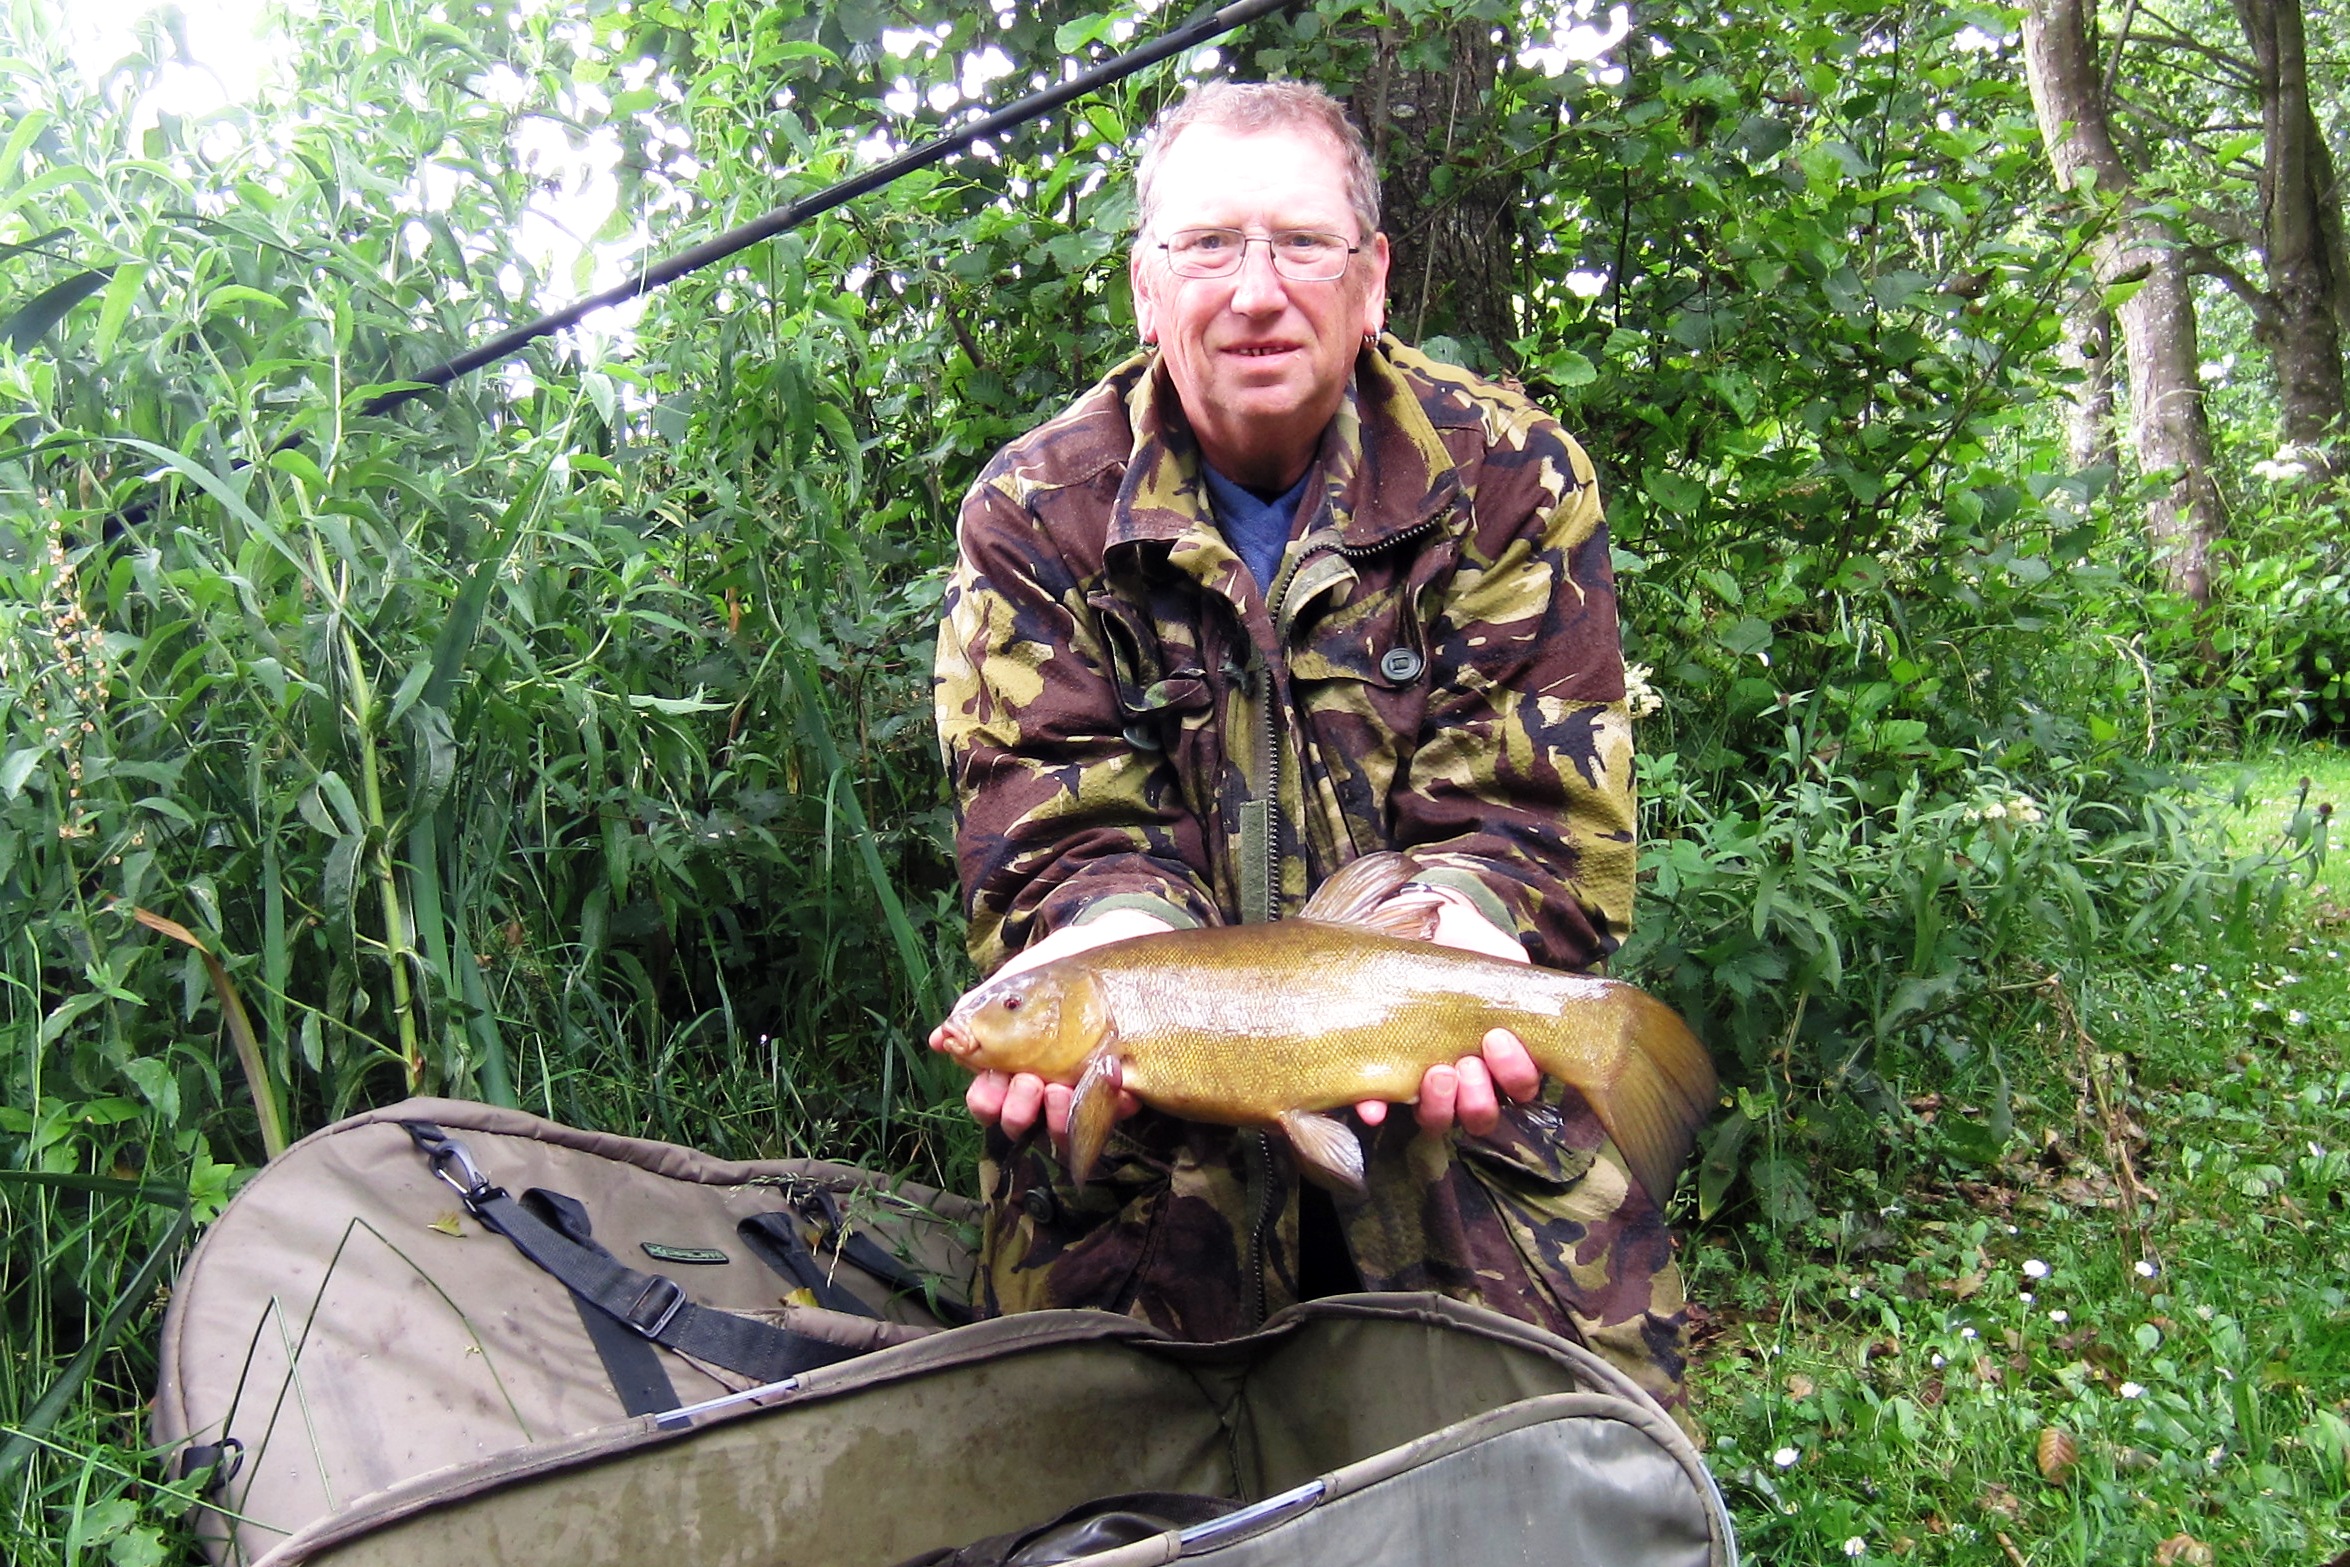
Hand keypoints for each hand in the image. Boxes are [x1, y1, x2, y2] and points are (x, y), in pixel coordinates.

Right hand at [926, 910, 1169, 1140]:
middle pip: (1019, 1122)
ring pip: (1061, 1129)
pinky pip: (1115, 1111)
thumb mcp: (1015, 983)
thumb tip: (939, 1039)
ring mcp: (1081, 1089)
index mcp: (1012, 1064)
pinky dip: (1111, 1102)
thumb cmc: (1056, 970)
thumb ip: (977, 1010)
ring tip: (1061, 1090)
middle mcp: (1043, 1084)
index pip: (989, 1100)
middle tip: (1028, 1083)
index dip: (986, 1101)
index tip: (994, 1084)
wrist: (1111, 944)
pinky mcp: (1120, 1087)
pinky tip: (1112, 1078)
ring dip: (1056, 1119)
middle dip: (1017, 1112)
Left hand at [1354, 885, 1540, 1136]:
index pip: (1519, 1086)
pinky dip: (1376, 1109)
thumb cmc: (1459, 944)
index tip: (1499, 1037)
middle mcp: (1465, 1078)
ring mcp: (1422, 1084)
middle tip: (1468, 1063)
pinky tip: (1374, 1105)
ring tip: (1436, 1073)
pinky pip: (1378, 1108)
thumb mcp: (1493, 951)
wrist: (1409, 926)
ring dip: (1441, 1105)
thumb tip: (1525, 982)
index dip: (1516, 1073)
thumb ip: (1515, 969)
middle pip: (1482, 1113)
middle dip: (1479, 1094)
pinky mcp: (1380, 1078)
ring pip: (1439, 1119)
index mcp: (1498, 1054)